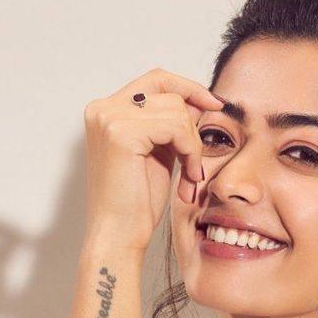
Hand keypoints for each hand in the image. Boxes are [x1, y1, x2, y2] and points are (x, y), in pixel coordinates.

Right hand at [83, 68, 225, 253]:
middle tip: (198, 156)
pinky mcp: (121, 132)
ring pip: (176, 108)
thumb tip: (199, 99)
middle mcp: (102, 108)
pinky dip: (190, 151)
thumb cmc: (135, 205)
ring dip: (193, 144)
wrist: (118, 237)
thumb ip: (172, 123)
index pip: (155, 79)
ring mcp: (109, 118)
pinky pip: (177, 126)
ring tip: (190, 175)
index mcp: (106, 111)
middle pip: (167, 87)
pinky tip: (188, 177)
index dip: (188, 87)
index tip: (214, 104)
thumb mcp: (160, 153)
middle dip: (192, 119)